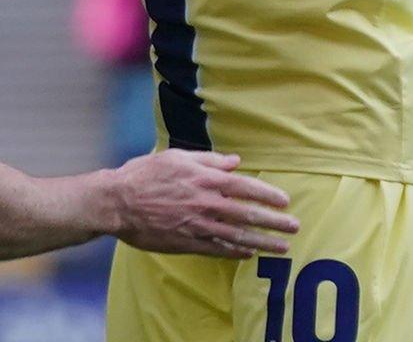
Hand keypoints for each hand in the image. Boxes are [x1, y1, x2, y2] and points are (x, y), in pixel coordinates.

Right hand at [109, 151, 296, 257]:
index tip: (285, 201)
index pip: (245, 188)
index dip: (267, 195)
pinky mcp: (187, 242)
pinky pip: (217, 249)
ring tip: (281, 247)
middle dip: (274, 222)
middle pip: (247, 215)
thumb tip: (235, 162)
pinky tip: (249, 254)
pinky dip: (235, 253)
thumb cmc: (145, 174)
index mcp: (205, 180)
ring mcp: (198, 226)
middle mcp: (206, 204)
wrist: (118, 202)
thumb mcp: (177, 157)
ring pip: (237, 236)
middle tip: (294, 228)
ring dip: (262, 242)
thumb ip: (209, 161)